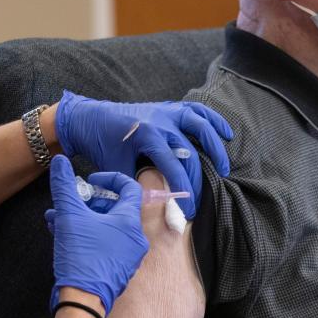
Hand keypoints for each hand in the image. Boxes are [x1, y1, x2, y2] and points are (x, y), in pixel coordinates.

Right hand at [46, 155, 149, 314]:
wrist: (82, 302)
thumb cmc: (81, 258)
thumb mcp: (69, 216)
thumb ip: (64, 186)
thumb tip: (60, 162)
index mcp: (130, 222)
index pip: (129, 188)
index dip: (109, 179)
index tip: (90, 180)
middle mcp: (134, 239)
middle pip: (115, 208)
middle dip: (88, 202)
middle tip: (70, 201)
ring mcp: (127, 256)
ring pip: (105, 227)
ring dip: (81, 218)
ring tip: (56, 217)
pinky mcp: (116, 269)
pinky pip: (104, 243)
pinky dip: (86, 234)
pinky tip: (61, 233)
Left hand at [54, 91, 233, 218]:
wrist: (90, 118)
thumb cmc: (102, 145)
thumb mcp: (116, 168)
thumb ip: (137, 184)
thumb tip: (156, 204)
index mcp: (147, 136)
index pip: (174, 167)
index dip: (184, 190)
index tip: (190, 209)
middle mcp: (161, 122)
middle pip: (189, 153)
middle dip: (197, 180)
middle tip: (200, 202)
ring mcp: (167, 112)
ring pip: (200, 126)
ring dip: (215, 147)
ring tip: (224, 168)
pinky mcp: (170, 108)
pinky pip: (197, 111)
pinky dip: (213, 120)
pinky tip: (226, 133)